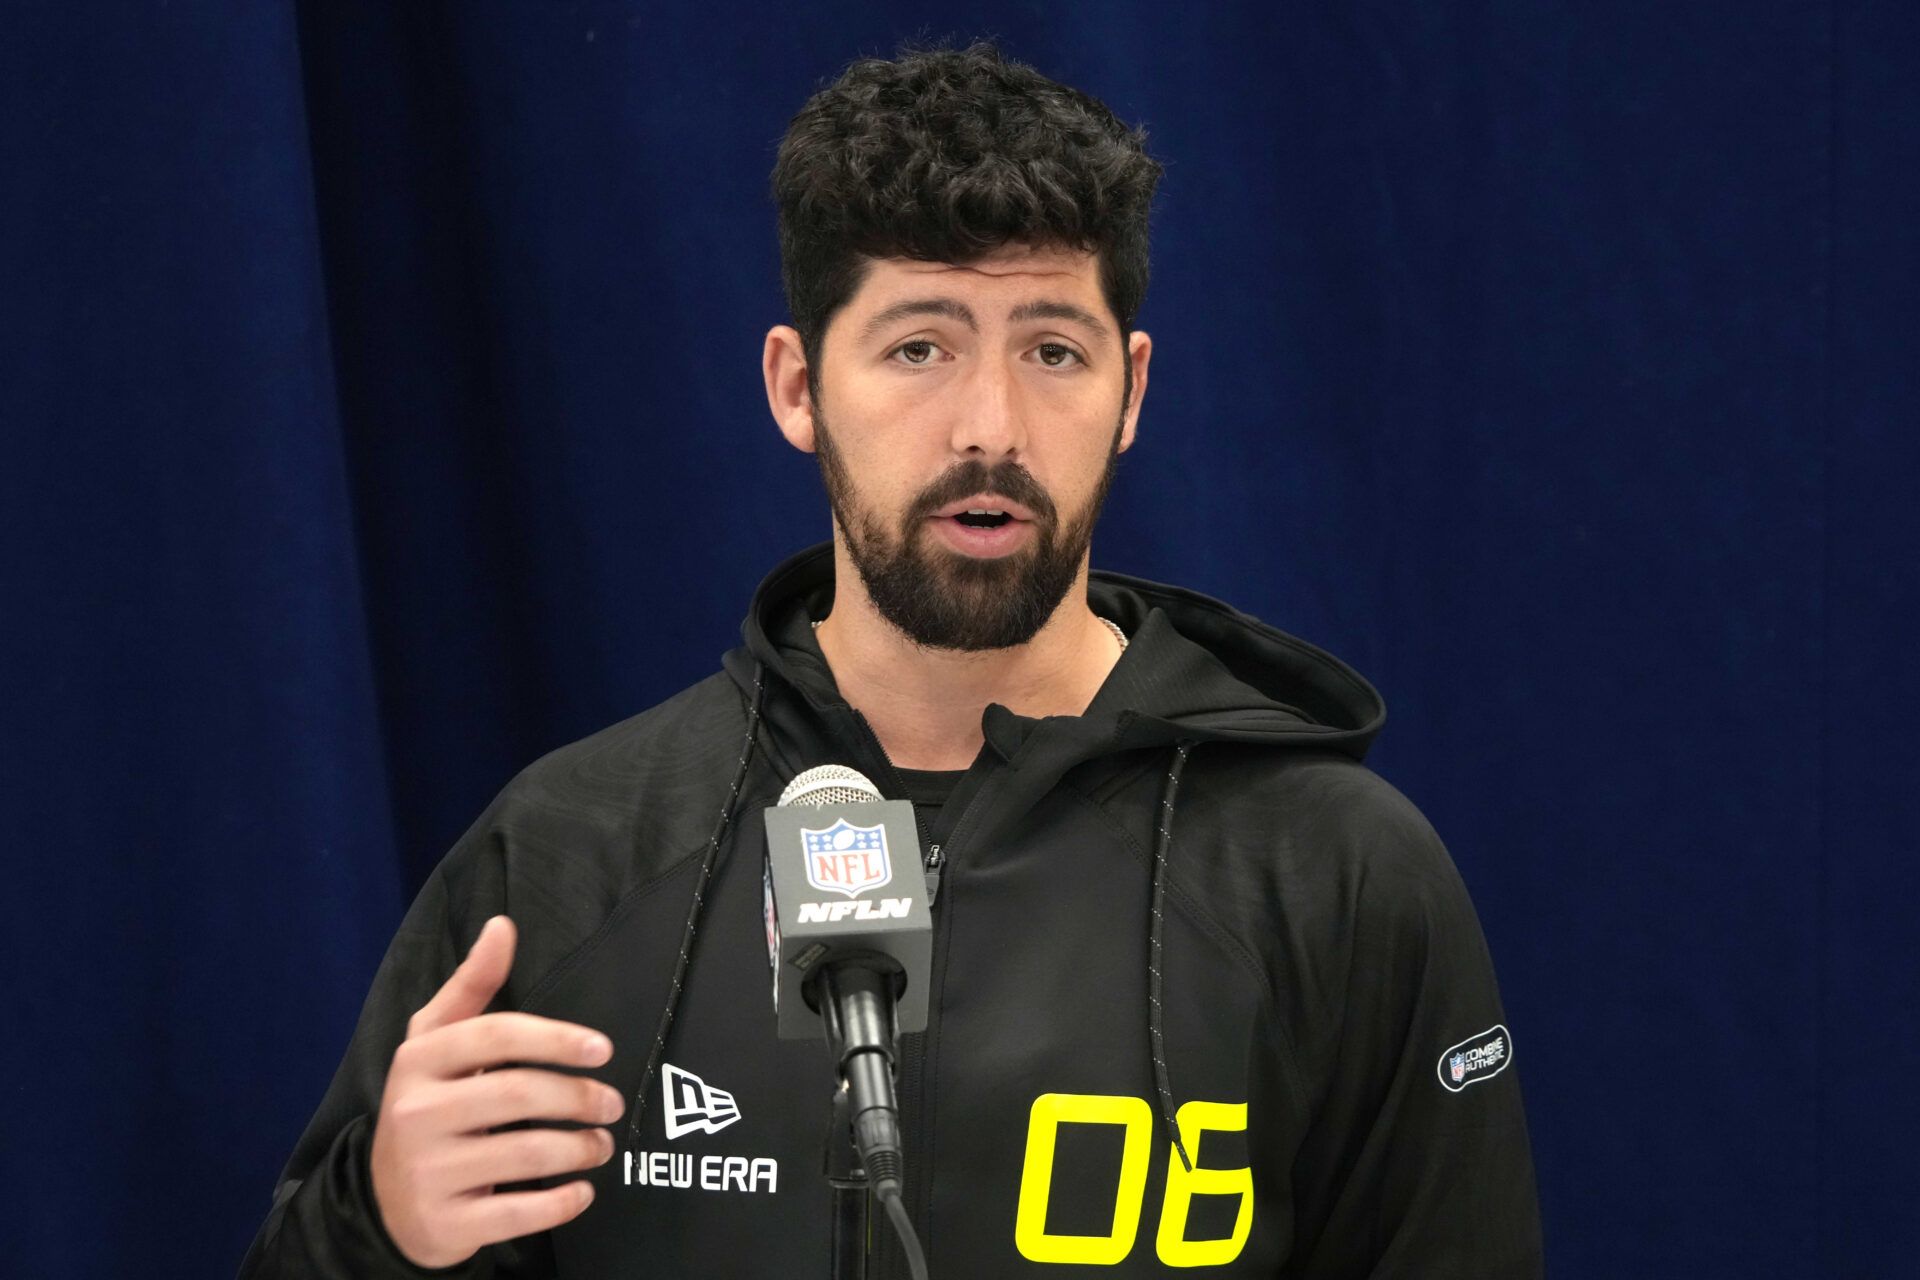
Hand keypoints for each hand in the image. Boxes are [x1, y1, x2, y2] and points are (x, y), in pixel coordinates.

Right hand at [369, 915, 624, 1268]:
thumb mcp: (436, 1042)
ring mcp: (427, 1173)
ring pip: (526, 1155)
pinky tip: (583, 1191)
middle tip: (613, 1104)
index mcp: (418, 1061)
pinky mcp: (444, 1223)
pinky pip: (518, 1214)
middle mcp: (415, 1114)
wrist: (387, 1203)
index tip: (603, 1049)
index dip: (556, 1038)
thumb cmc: (429, 1106)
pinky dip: (562, 1204)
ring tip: (603, 1144)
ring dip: (581, 1148)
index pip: (496, 1036)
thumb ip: (473, 985)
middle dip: (580, 1097)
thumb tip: (502, 925)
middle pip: (518, 1094)